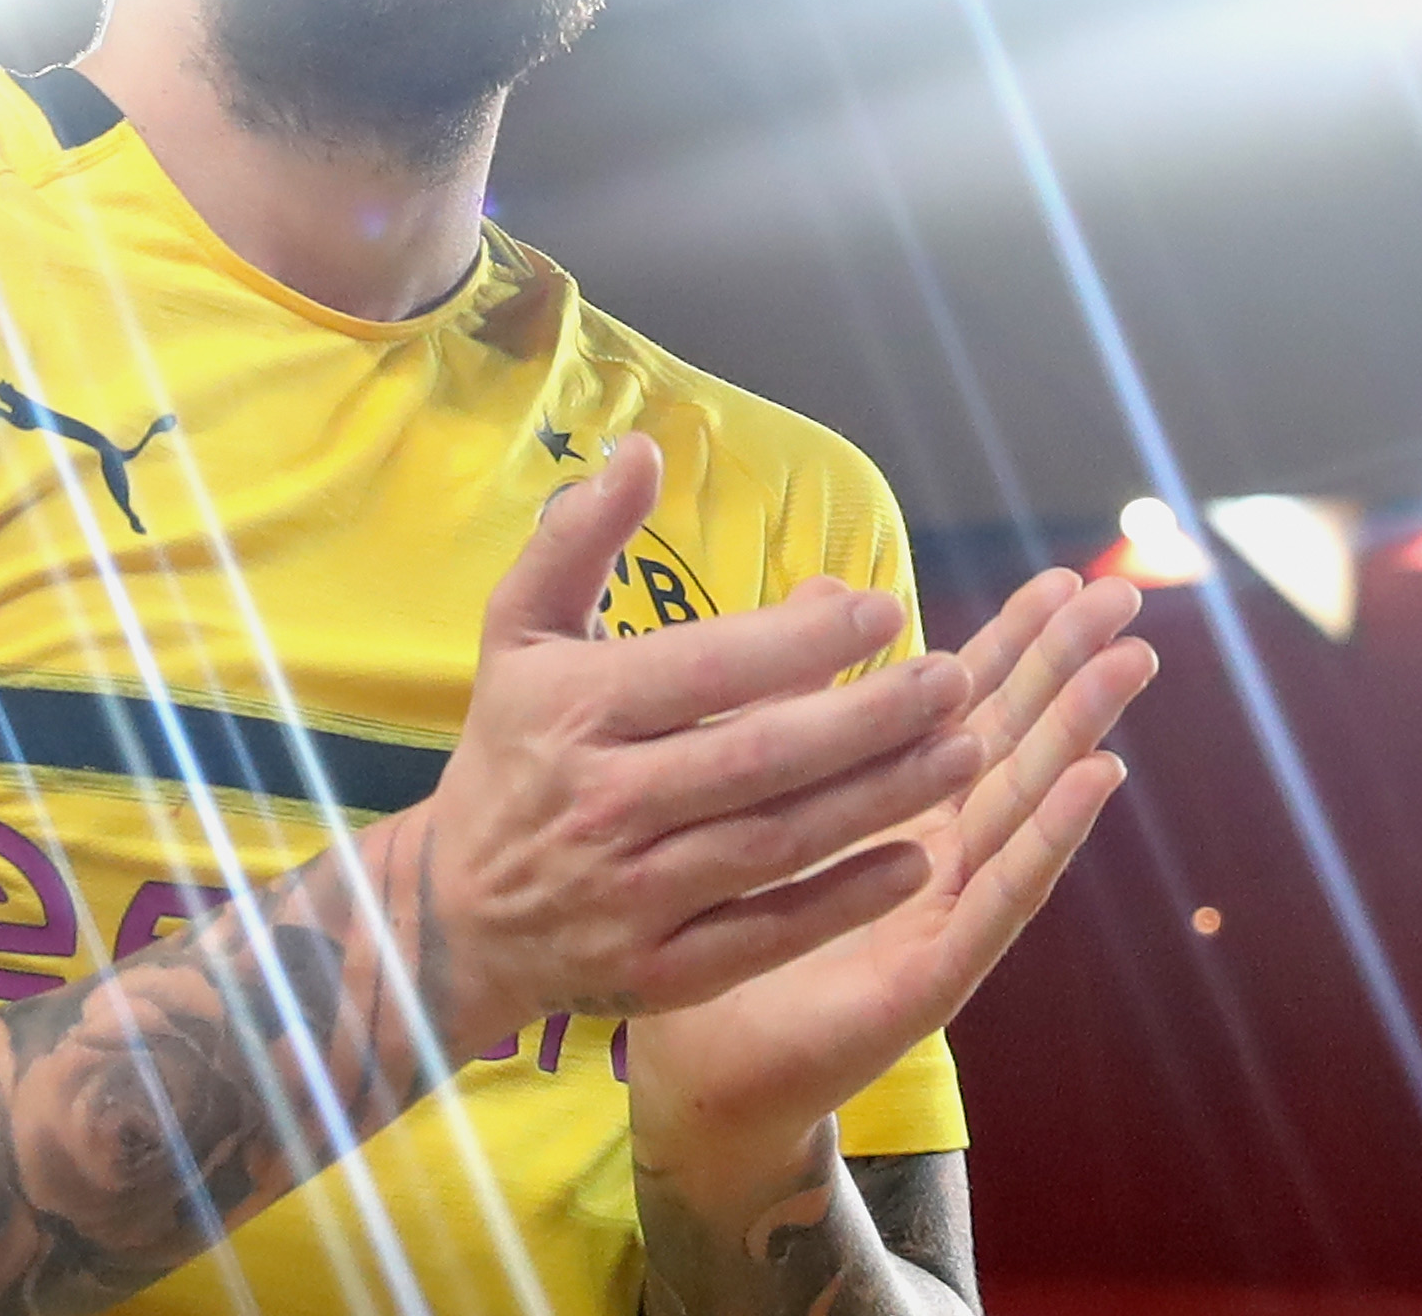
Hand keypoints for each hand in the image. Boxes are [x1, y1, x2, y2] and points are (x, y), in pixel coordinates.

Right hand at [390, 436, 992, 1058]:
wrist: (457, 912)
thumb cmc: (511, 749)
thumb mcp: (519, 630)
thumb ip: (579, 537)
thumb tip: (642, 449)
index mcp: (574, 709)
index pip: (706, 669)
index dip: (800, 642)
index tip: (886, 611)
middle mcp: (604, 803)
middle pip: (759, 758)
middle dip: (869, 720)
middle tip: (956, 681)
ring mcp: (633, 895)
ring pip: (776, 843)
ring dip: (880, 801)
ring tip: (965, 753)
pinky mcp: (661, 971)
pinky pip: (766, 934)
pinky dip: (844, 902)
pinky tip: (916, 861)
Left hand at [625, 565, 1153, 1187]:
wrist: (700, 1072)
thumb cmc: (724, 930)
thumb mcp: (753, 792)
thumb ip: (794, 697)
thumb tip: (823, 587)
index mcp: (895, 805)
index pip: (965, 708)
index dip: (1015, 642)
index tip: (1061, 576)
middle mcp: (935, 851)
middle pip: (1014, 742)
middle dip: (1069, 669)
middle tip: (1123, 598)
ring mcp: (945, 912)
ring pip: (1025, 805)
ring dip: (1081, 731)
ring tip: (1129, 663)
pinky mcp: (937, 973)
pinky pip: (1004, 894)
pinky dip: (1053, 833)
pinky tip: (1099, 777)